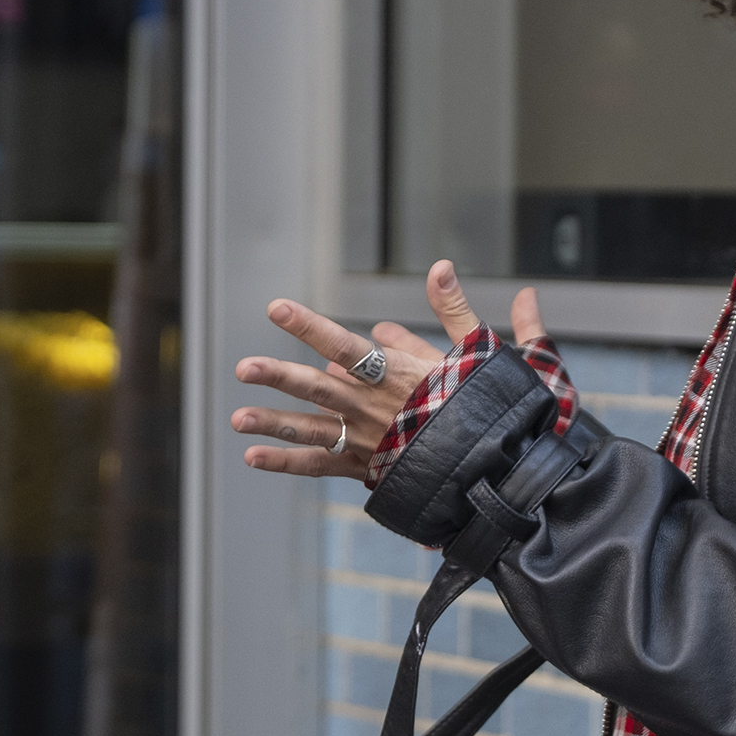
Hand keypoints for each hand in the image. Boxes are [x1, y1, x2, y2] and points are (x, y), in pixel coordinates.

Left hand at [229, 261, 546, 477]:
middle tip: (242, 368)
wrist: (499, 470)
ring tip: (236, 418)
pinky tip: (252, 458)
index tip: (276, 308)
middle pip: (318, 389)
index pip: (345, 344)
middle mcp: (373, 407)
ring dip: (273, 423)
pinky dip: (285, 464)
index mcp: (397, 375)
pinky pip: (320, 466)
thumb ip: (452, 309)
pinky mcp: (366, 468)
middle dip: (278, 376)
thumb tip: (440, 266)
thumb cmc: (489, 407)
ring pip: (312, 429)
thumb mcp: (477, 352)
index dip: (309, 326)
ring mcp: (366, 440)